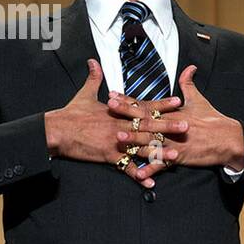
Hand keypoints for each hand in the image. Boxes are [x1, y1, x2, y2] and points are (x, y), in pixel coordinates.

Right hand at [44, 61, 178, 188]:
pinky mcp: (108, 156)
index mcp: (117, 111)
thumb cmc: (70, 113)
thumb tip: (93, 61)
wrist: (57, 130)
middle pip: (148, 126)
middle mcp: (119, 126)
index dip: (161, 104)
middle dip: (168, 127)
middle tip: (187, 127)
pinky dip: (139, 175)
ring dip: (160, 152)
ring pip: (142, 147)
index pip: (143, 106)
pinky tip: (151, 182)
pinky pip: (126, 168)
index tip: (178, 101)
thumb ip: (94, 78)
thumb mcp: (84, 93)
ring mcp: (115, 142)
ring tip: (176, 155)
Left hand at [110, 65, 243, 169]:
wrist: (229, 138)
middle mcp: (171, 126)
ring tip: (118, 139)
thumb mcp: (199, 100)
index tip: (113, 94)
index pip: (146, 105)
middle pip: (144, 119)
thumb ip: (189, 84)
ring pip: (151, 141)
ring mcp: (175, 141)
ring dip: (134, 141)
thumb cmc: (212, 118)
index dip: (129, 100)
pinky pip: (163, 164)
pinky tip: (139, 174)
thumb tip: (190, 67)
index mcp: (172, 112)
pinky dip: (151, 169)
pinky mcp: (180, 156)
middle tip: (109, 109)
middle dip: (125, 115)